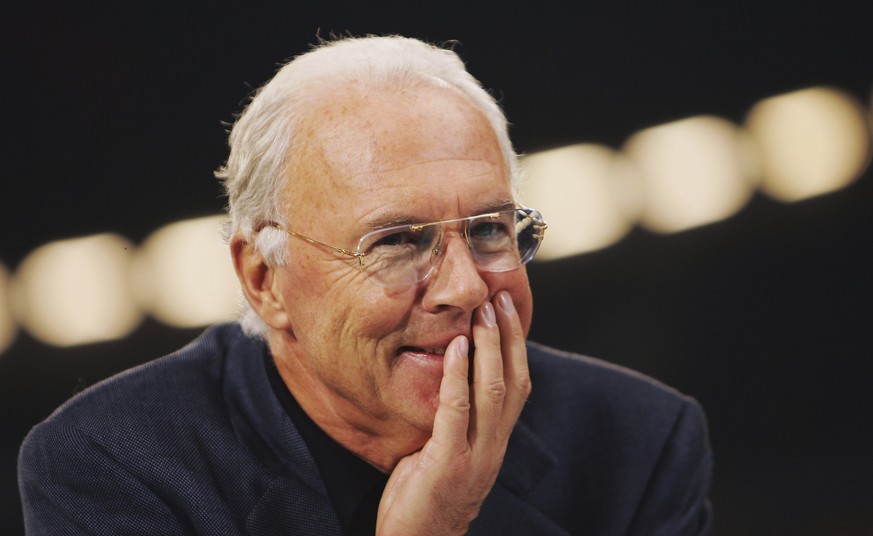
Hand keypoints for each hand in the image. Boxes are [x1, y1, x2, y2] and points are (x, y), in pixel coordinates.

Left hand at [376, 290, 530, 534]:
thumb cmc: (428, 497)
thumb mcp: (451, 454)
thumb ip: (458, 422)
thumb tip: (451, 380)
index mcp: (496, 441)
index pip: (518, 384)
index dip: (517, 345)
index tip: (509, 309)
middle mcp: (494, 445)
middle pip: (513, 380)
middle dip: (508, 335)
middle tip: (499, 296)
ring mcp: (475, 454)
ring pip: (493, 391)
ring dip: (490, 346)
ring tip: (482, 311)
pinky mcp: (448, 462)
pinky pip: (457, 411)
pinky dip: (458, 375)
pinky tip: (457, 347)